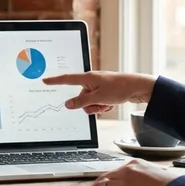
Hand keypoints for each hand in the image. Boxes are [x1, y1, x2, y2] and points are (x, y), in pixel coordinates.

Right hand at [42, 71, 157, 113]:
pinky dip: (102, 105)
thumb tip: (68, 104)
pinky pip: (97, 102)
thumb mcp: (98, 98)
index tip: (45, 80)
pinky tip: (111, 104)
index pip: (67, 79)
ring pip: (89, 102)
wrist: (139, 87)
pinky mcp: (105, 91)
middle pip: (80, 97)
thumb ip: (81, 102)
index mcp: (87, 78)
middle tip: (100, 104)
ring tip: (107, 104)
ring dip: (96, 106)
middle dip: (88, 104)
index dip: (55, 81)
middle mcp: (91, 81)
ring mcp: (98, 86)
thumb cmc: (120, 88)